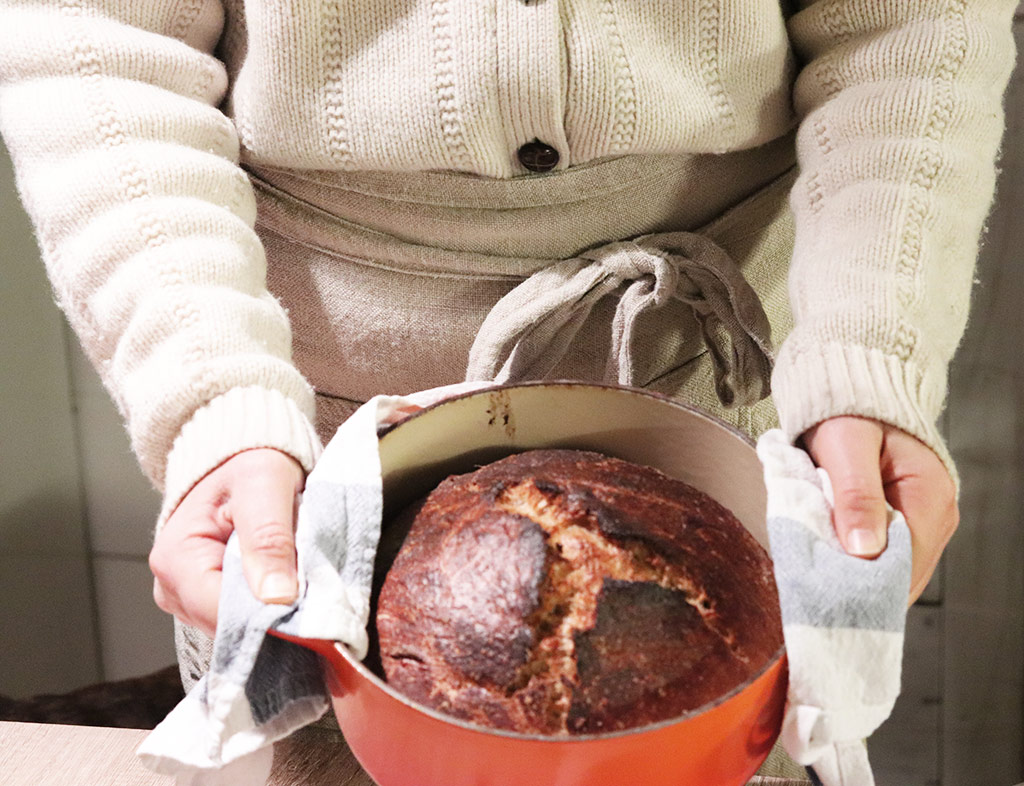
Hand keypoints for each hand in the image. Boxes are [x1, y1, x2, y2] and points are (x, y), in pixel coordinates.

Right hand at [149, 448, 304, 635]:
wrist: (242, 458)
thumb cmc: (248, 463)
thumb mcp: (264, 484)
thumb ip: (269, 537)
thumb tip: (276, 596)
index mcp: (176, 558)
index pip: (221, 613)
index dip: (268, 617)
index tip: (311, 610)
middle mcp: (173, 587)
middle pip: (230, 627)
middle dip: (275, 616)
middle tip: (315, 592)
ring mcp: (189, 599)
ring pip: (240, 628)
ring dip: (276, 612)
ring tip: (300, 579)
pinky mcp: (209, 602)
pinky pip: (244, 620)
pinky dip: (271, 608)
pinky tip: (289, 585)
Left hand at [801, 416, 958, 603]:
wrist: (851, 391)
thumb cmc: (849, 412)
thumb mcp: (847, 448)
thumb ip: (857, 496)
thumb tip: (865, 549)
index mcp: (930, 497)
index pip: (905, 565)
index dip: (866, 582)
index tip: (826, 587)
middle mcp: (936, 515)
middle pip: (900, 572)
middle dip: (858, 580)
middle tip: (814, 579)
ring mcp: (923, 520)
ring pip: (890, 566)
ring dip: (854, 569)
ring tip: (818, 565)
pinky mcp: (905, 520)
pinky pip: (882, 551)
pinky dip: (854, 555)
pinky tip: (829, 551)